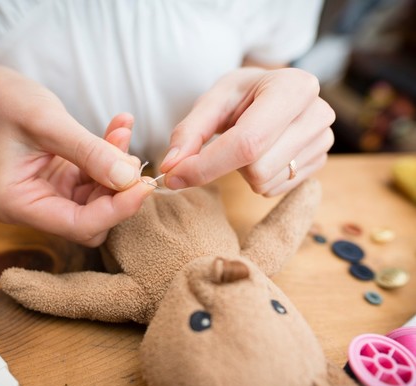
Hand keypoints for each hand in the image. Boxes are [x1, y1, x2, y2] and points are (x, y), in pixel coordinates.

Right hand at [0, 65, 153, 245]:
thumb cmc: (9, 102)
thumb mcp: (48, 121)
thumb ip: (90, 152)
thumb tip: (129, 179)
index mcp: (16, 203)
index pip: (77, 225)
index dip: (116, 211)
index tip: (144, 186)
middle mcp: (33, 208)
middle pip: (92, 221)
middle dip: (119, 193)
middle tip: (135, 160)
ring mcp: (50, 197)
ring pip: (100, 202)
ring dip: (119, 171)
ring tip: (121, 132)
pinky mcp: (65, 184)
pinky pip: (98, 181)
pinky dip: (112, 159)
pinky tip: (119, 130)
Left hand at [160, 67, 334, 195]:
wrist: (274, 91)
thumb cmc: (244, 94)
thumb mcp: (213, 101)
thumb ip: (189, 133)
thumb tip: (170, 167)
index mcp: (293, 88)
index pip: (247, 142)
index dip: (206, 165)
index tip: (173, 176)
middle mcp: (317, 114)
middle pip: (256, 168)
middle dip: (227, 163)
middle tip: (227, 139)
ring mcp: (324, 141)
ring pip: (264, 183)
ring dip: (243, 171)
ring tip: (248, 143)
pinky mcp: (321, 163)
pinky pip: (275, 189)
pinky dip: (258, 178)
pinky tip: (262, 154)